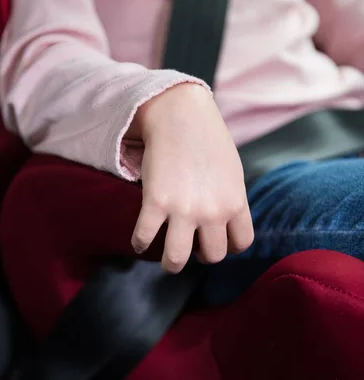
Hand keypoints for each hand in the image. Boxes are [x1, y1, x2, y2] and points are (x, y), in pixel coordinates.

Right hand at [130, 83, 253, 272]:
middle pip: (212, 257)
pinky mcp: (155, 203)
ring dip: (171, 264)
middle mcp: (213, 211)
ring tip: (167, 259)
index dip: (228, 246)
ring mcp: (183, 210)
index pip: (241, 244)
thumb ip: (231, 199)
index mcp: (235, 203)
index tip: (215, 239)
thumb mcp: (232, 172)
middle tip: (190, 243)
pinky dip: (139, 243)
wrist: (180, 114)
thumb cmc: (208, 139)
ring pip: (177, 260)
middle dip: (200, 254)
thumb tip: (225, 222)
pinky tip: (139, 240)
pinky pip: (144, 239)